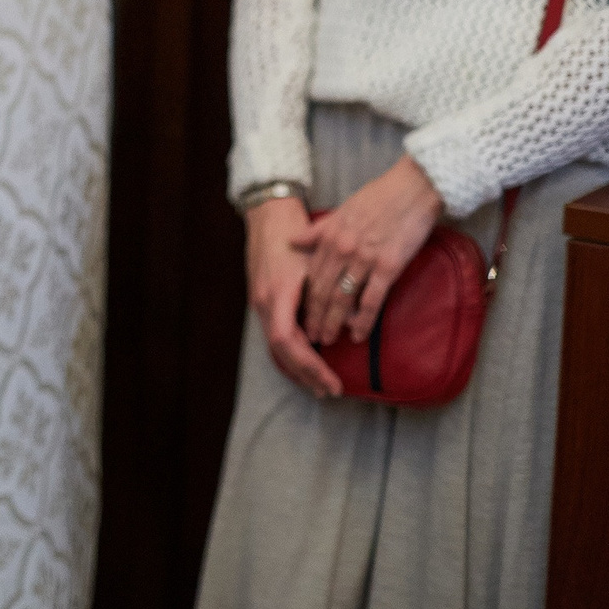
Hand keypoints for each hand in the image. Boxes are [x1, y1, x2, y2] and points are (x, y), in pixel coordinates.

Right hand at [245, 196, 340, 396]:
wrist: (267, 218)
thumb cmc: (294, 237)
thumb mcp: (314, 264)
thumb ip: (328, 293)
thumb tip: (348, 323)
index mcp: (277, 295)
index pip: (288, 341)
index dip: (309, 365)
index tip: (332, 381)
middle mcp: (264, 304)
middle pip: (282, 351)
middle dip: (307, 373)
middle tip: (331, 390)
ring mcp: (260, 304)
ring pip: (278, 346)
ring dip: (300, 367)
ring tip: (321, 384)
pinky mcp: (263, 301)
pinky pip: (277, 335)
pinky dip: (293, 352)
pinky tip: (307, 360)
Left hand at [295, 155, 443, 347]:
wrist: (412, 189)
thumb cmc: (379, 197)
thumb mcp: (342, 210)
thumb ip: (318, 230)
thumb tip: (293, 241)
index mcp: (329, 235)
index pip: (310, 274)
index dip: (304, 298)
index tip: (300, 315)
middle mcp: (341, 249)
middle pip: (321, 290)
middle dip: (314, 316)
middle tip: (310, 337)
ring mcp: (363, 259)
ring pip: (341, 298)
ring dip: (333, 322)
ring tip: (328, 341)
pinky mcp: (388, 266)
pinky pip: (371, 299)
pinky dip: (363, 320)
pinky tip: (358, 335)